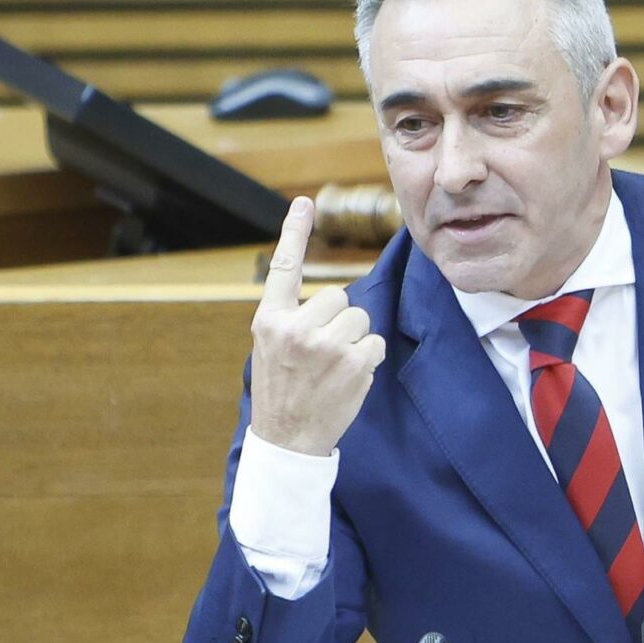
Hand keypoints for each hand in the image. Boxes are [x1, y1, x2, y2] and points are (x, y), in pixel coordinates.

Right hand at [248, 196, 385, 455]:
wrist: (287, 440)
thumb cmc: (282, 391)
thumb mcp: (269, 348)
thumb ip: (291, 318)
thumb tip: (330, 296)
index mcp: (269, 320)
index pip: (284, 268)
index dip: (295, 232)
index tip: (305, 202)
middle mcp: (295, 328)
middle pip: (338, 296)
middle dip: (337, 320)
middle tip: (320, 352)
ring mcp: (325, 345)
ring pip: (359, 318)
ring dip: (354, 339)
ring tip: (332, 367)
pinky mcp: (353, 362)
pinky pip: (373, 342)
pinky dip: (366, 359)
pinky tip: (346, 379)